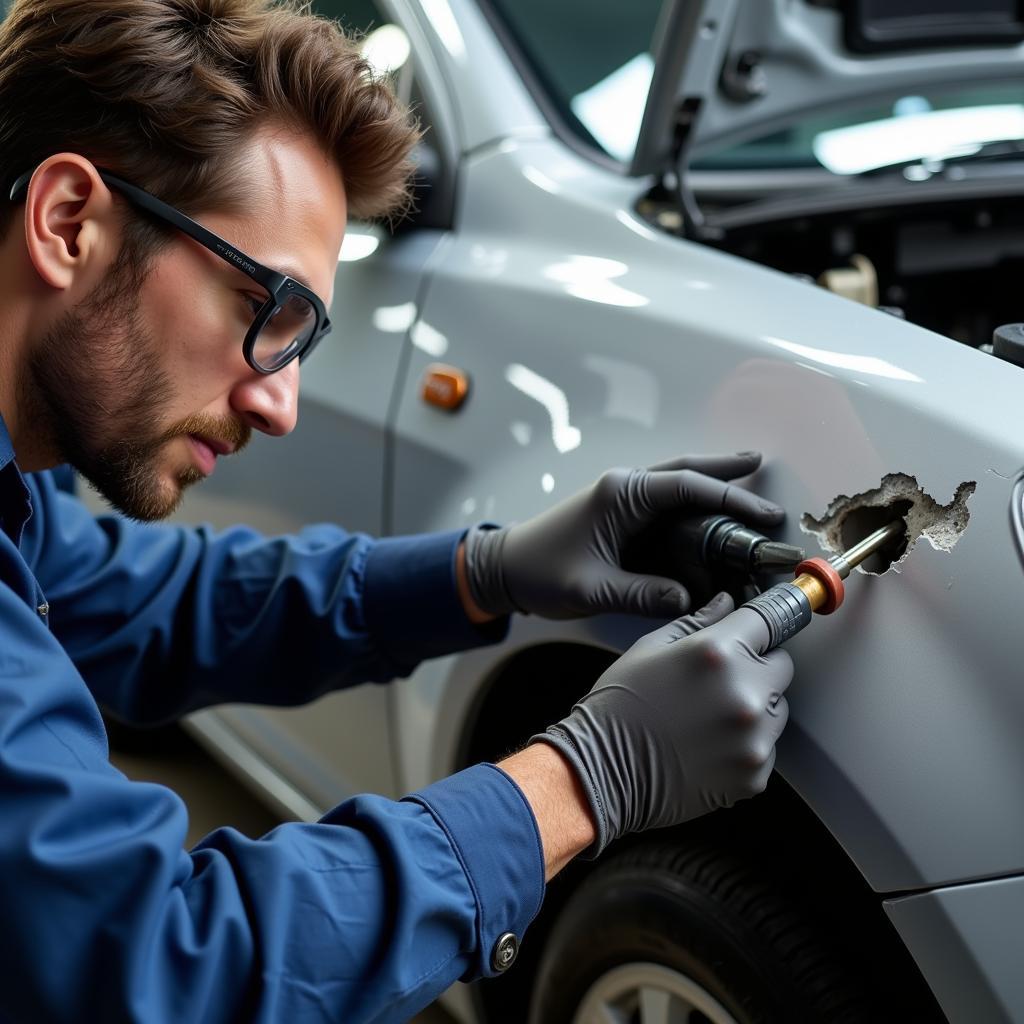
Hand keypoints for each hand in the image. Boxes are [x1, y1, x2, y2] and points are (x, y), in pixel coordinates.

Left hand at [463, 452, 782, 619]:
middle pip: (686, 472)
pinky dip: (693, 507)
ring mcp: (623, 500)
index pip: (685, 486)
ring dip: (711, 485)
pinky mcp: (621, 516)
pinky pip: (666, 506)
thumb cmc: (541, 573)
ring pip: (678, 484)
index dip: (728, 497)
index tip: (762, 512)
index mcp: (620, 495)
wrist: (506, 569)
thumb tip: (689, 600)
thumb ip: (641, 594)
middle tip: (763, 470)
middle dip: (726, 473)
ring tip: (750, 487)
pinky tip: (715, 519)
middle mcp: (624, 488)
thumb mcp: (592, 588)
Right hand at [531, 592, 792, 857]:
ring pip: (776, 710)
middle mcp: (744, 693)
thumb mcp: (650, 649)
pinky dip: (745, 747)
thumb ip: (696, 623)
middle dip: (757, 669)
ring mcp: (754, 738)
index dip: (759, 626)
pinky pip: (766, 749)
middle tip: (718, 683)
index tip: (759, 631)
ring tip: (708, 719)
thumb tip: (726, 603)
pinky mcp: (755, 774)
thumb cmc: (618, 708)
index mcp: (718, 653)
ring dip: (754, 709)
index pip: (767, 622)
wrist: (601, 772)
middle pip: (781, 667)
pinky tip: (708, 747)